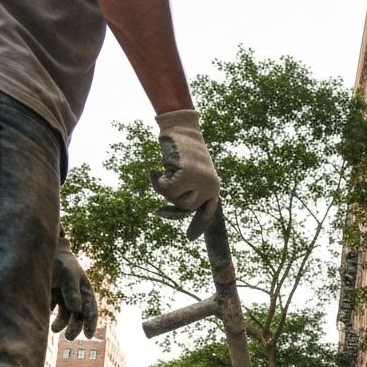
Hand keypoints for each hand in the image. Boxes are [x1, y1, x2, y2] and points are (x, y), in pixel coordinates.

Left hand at [51, 236, 97, 340]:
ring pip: (65, 315)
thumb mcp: (68, 274)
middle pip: (78, 316)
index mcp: (86, 291)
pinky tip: (43, 315)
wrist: (44, 251)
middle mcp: (77, 296)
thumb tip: (76, 310)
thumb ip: (72, 291)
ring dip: (61, 324)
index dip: (91, 324)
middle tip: (69, 337)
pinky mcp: (51, 296)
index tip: (89, 336)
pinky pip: (52, 309)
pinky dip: (50, 314)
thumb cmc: (60, 262)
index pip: (91, 311)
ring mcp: (64, 296)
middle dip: (75, 328)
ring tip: (54, 329)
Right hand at [150, 109, 218, 239]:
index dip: (198, 225)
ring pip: (175, 199)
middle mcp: (211, 187)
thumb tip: (170, 211)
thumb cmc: (183, 149)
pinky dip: (156, 181)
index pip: (207, 213)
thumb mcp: (189, 172)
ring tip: (162, 172)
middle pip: (185, 207)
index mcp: (214, 188)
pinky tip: (152, 171)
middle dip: (171, 199)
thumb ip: (186, 190)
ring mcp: (201, 182)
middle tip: (162, 182)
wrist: (182, 128)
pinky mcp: (188, 175)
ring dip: (164, 188)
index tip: (190, 238)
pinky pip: (166, 190)